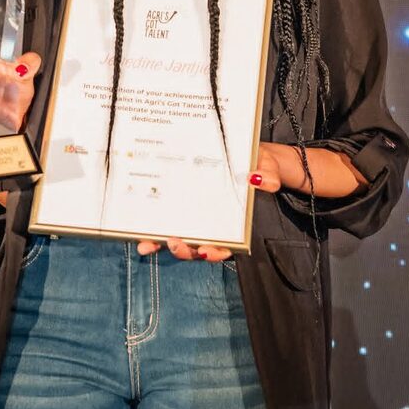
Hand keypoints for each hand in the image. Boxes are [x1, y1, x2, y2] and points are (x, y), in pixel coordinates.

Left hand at [135, 147, 281, 260]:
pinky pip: (168, 223)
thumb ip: (268, 175)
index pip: (226, 245)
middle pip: (198, 247)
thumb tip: (261, 179)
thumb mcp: (267, 167)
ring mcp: (197, 220)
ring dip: (163, 244)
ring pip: (180, 239)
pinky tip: (140, 234)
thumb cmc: (259, 165)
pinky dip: (154, 231)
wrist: (251, 156)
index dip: (216, 252)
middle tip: (174, 243)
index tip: (206, 250)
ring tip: (147, 244)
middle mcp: (214, 227)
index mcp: (235, 224)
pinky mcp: (181, 209)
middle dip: (185, 250)